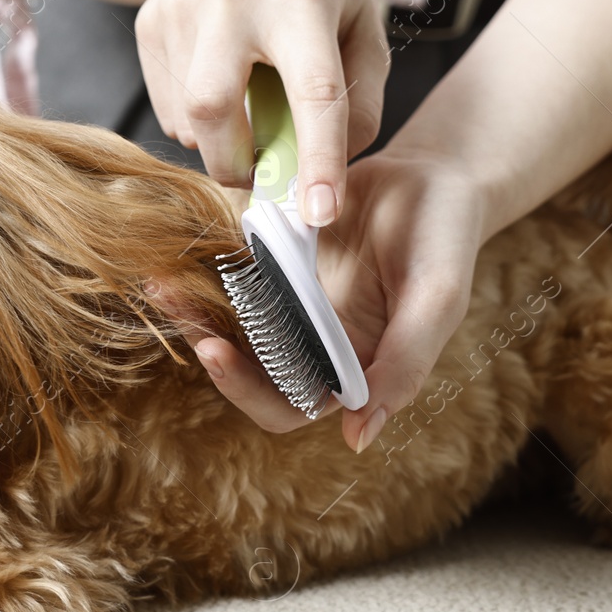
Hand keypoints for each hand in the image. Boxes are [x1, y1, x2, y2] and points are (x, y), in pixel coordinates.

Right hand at [133, 0, 387, 222]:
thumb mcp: (362, 21)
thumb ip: (360, 100)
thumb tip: (328, 170)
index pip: (314, 90)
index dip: (318, 159)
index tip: (321, 214)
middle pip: (214, 108)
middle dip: (235, 163)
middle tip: (259, 171)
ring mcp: (181, 8)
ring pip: (187, 117)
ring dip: (219, 140)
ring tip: (245, 102)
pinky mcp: (150, 24)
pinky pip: (168, 108)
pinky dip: (197, 121)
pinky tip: (219, 83)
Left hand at [151, 151, 483, 449]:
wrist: (437, 174)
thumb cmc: (448, 239)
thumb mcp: (437, 299)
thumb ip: (404, 365)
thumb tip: (358, 437)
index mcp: (350, 368)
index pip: (286, 407)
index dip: (247, 391)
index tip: (216, 352)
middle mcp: (314, 345)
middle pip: (246, 369)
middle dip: (206, 344)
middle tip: (173, 306)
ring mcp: (292, 304)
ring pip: (232, 325)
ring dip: (195, 309)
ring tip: (163, 282)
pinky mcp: (277, 263)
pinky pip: (234, 276)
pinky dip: (207, 267)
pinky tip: (182, 250)